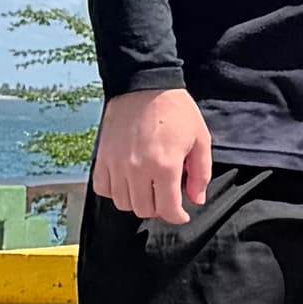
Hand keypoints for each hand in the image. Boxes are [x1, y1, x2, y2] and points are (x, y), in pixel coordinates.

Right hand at [92, 87, 210, 226]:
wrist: (143, 86)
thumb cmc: (175, 111)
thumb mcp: (200, 139)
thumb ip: (200, 173)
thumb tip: (196, 199)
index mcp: (165, 166)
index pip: (167, 209)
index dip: (177, 217)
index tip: (181, 214)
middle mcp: (137, 169)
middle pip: (144, 209)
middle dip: (159, 209)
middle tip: (166, 197)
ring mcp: (116, 165)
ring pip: (123, 203)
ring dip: (137, 202)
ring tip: (148, 189)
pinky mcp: (102, 158)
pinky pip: (103, 189)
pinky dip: (115, 192)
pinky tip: (127, 182)